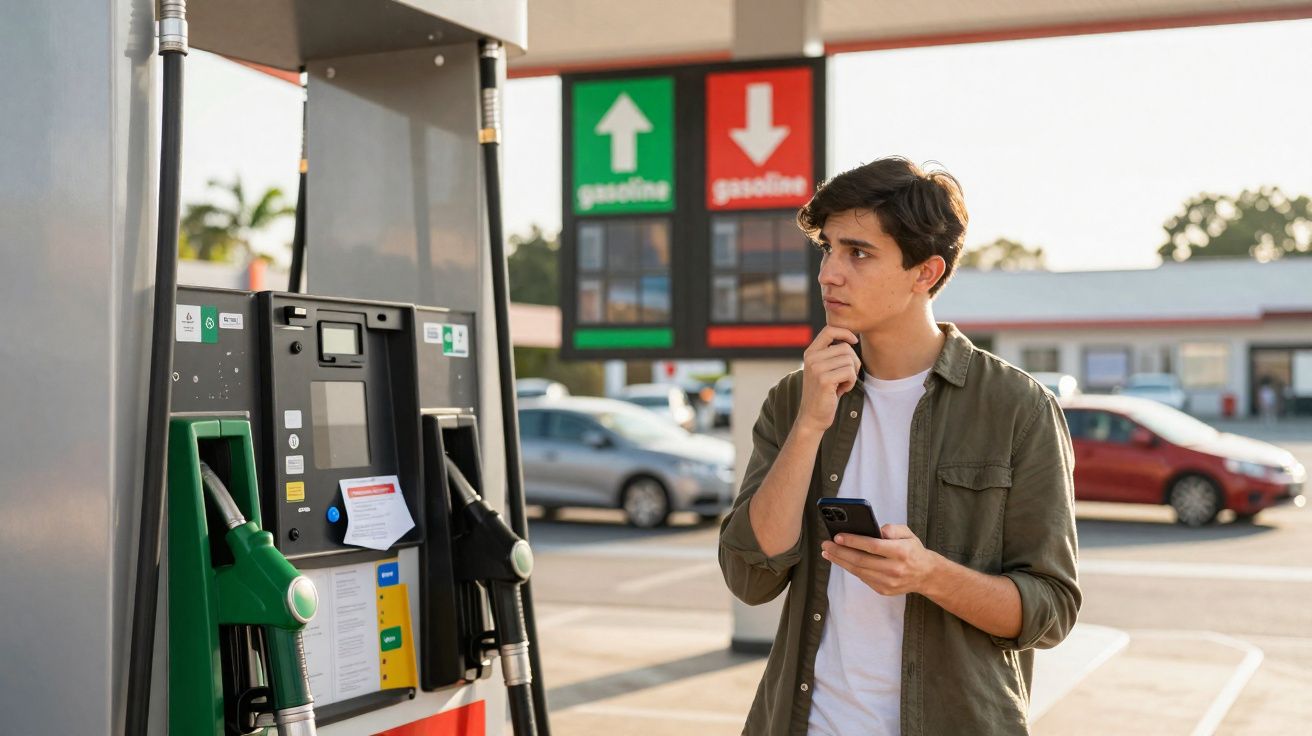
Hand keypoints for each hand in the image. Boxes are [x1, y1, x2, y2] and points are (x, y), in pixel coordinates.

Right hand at [797, 326, 859, 433]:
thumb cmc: (825, 393)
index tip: (854, 341)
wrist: (813, 416)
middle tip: (847, 376)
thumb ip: (833, 354)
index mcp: (811, 352)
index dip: (845, 332)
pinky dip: (851, 382)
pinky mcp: (824, 380)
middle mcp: (811, 357)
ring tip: (842, 384)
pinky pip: (849, 372)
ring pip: (849, 360)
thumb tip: (853, 337)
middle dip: (853, 362)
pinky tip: (842, 390)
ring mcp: (816, 368)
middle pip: (845, 347)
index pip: (829, 330)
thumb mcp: (825, 369)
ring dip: (852, 374)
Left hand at [820, 524, 941, 596]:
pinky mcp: (883, 590)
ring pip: (858, 571)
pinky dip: (850, 568)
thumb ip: (892, 529)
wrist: (925, 575)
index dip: (853, 541)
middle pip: (861, 561)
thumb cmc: (912, 550)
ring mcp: (888, 582)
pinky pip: (862, 578)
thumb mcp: (908, 533)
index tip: (837, 536)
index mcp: (901, 552)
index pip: (872, 546)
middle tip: (825, 544)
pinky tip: (841, 560)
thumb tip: (876, 530)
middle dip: (840, 552)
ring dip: (840, 561)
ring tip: (828, 552)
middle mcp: (894, 569)